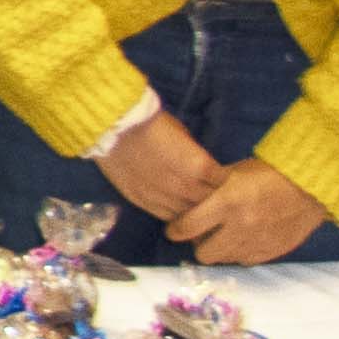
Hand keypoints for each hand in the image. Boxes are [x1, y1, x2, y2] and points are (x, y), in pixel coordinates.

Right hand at [97, 105, 216, 225]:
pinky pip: (166, 216)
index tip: (217, 176)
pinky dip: (172, 212)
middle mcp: (186, 187)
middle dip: (209, 195)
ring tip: (188, 200)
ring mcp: (164, 197)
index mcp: (200, 167)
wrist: (115, 126)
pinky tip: (171, 204)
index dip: (221, 179)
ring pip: (189, 213)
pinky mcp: (143, 201)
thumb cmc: (152, 123)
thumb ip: (196, 156)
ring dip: (190, 207)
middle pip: (208, 201)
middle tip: (204, 190)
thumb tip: (204, 169)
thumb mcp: (184, 135)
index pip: (223, 183)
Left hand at [177, 158, 329, 267]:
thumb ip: (208, 187)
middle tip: (201, 234)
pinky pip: (245, 260)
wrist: (311, 186)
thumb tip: (184, 196)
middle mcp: (240, 227)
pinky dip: (239, 253)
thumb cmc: (269, 173)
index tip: (174, 229)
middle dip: (198, 245)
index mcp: (227, 203)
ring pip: (224, 259)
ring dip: (219, 250)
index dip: (175, 230)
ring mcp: (257, 242)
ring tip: (223, 235)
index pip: (187, 228)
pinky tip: (242, 239)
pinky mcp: (272, 252)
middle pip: (203, 254)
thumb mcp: (234, 172)